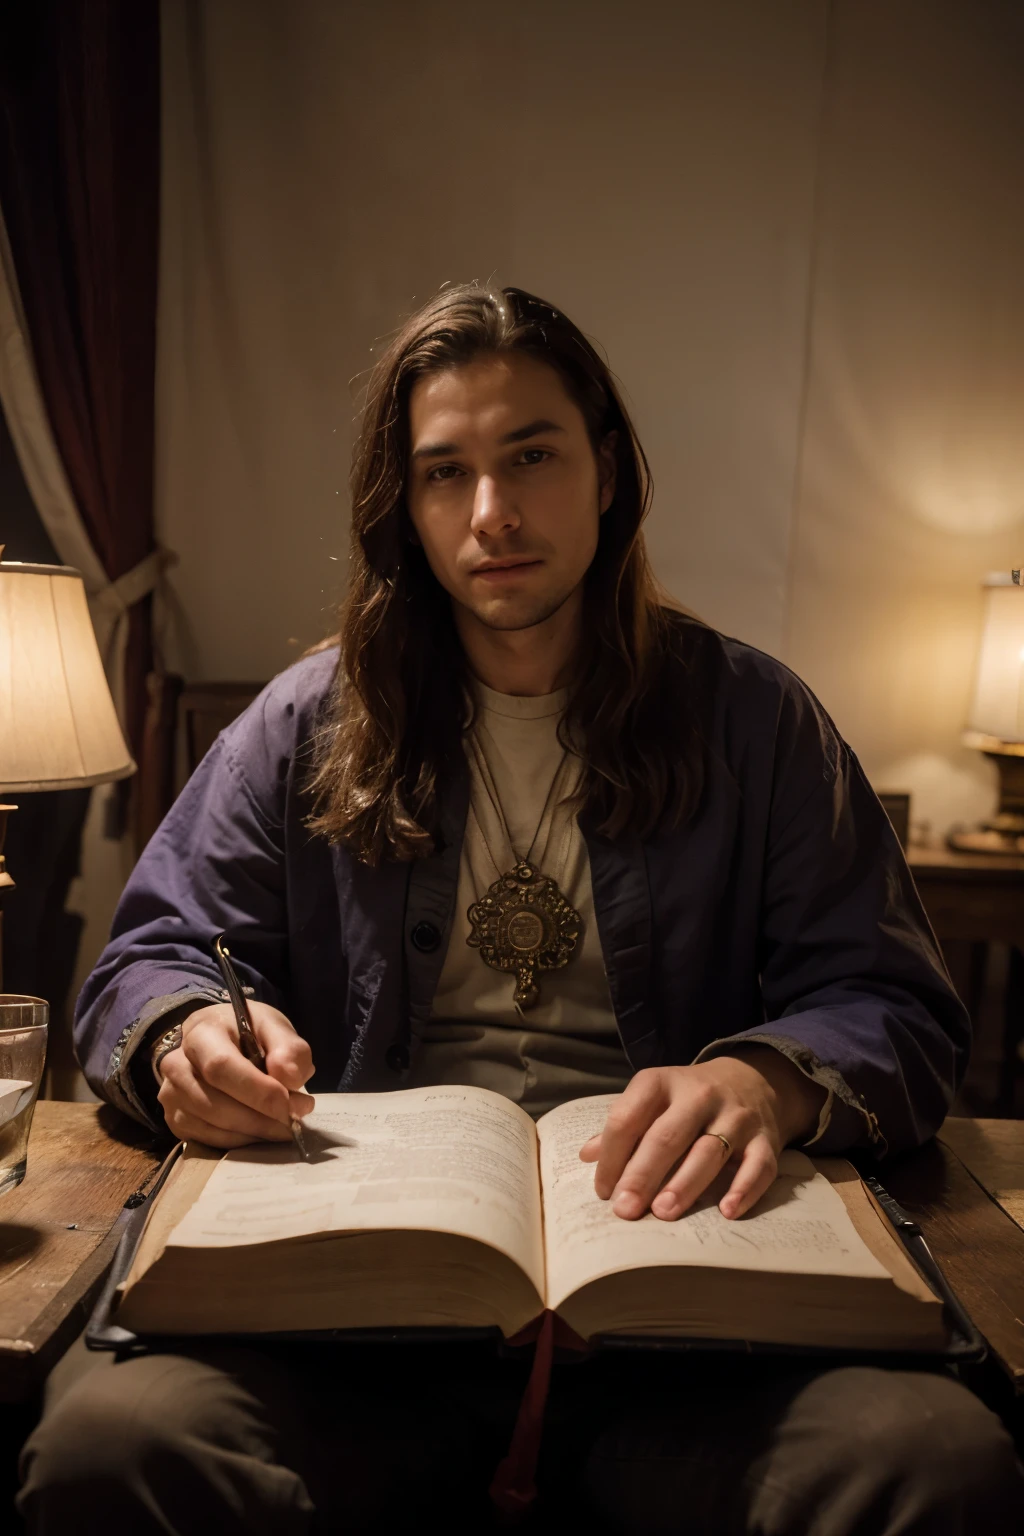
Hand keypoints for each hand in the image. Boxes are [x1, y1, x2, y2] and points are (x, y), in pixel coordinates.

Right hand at [156, 1002, 314, 1148]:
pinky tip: (262, 1133)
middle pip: (214, 1103)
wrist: (218, 1040)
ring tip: (285, 1127)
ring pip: (210, 1126)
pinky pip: (207, 1140)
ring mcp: (171, 1094)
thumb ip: (289, 1048)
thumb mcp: (274, 1027)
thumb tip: (290, 1078)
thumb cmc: (248, 1032)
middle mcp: (177, 1065)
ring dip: (253, 1133)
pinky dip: (239, 1142)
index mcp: (201, 1033)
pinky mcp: (175, 1119)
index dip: (256, 1091)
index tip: (288, 1104)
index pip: (221, 1067)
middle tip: (294, 1120)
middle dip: (260, 1118)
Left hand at [579, 1048, 825, 1221]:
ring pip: (709, 1152)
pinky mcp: (765, 1139)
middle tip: (625, 1209)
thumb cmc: (688, 1099)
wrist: (752, 1080)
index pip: (628, 1118)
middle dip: (643, 1174)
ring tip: (663, 1212)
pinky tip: (726, 1211)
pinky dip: (744, 1189)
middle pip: (667, 1136)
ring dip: (684, 1184)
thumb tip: (586, 1155)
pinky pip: (757, 1166)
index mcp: (661, 1083)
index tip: (603, 1191)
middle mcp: (699, 1095)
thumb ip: (624, 1126)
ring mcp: (735, 1116)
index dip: (612, 1156)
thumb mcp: (653, 1099)